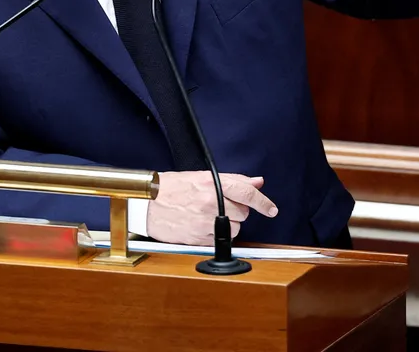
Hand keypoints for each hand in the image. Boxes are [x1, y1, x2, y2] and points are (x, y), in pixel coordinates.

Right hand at [145, 171, 278, 245]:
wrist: (146, 204)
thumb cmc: (170, 188)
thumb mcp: (202, 176)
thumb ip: (233, 180)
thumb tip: (257, 182)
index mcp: (211, 184)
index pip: (246, 192)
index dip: (263, 202)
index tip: (271, 209)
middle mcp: (209, 202)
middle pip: (243, 213)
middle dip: (237, 211)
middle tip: (219, 205)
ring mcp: (204, 222)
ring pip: (234, 229)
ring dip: (227, 225)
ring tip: (207, 216)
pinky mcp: (198, 238)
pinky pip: (219, 241)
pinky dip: (215, 236)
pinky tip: (201, 226)